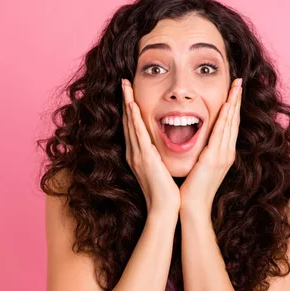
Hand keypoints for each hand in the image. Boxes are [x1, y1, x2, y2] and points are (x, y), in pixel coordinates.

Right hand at [122, 79, 180, 214]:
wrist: (164, 209)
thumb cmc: (165, 192)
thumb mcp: (159, 169)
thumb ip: (158, 157)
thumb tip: (161, 148)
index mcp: (138, 155)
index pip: (133, 127)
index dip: (131, 109)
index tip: (130, 92)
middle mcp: (134, 153)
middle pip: (128, 121)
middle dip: (125, 100)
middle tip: (124, 81)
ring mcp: (137, 155)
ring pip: (131, 123)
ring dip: (127, 103)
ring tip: (125, 85)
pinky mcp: (144, 158)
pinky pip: (138, 134)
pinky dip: (134, 118)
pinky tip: (132, 105)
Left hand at [179, 78, 242, 214]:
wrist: (192, 208)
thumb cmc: (193, 189)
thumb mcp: (202, 167)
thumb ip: (205, 153)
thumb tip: (202, 143)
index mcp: (224, 154)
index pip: (230, 125)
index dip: (233, 106)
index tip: (234, 90)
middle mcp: (227, 153)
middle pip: (234, 120)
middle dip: (237, 99)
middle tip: (239, 80)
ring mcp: (223, 155)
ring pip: (230, 123)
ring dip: (234, 102)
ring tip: (236, 86)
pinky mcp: (214, 159)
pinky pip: (220, 133)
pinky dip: (225, 118)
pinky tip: (226, 105)